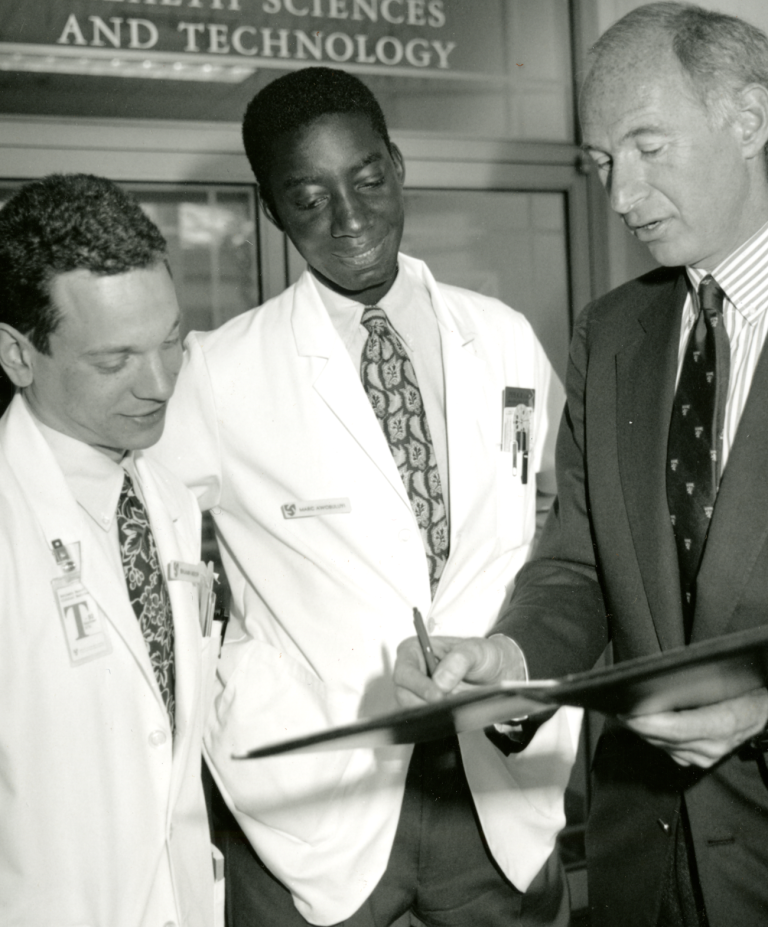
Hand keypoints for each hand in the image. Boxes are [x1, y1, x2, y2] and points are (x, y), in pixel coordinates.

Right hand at [393, 635, 525, 708]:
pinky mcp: (426, 707)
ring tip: (454, 708)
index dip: (417, 685)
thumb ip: (459, 660)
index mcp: (415, 650)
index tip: (437, 695)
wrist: (495, 672)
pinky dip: (437, 720)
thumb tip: (440, 681)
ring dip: (431, 713)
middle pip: (403, 694)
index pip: (405, 671)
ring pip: (412, 710)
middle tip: (446, 707)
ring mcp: (418, 692)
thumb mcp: (476, 650)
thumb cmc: (481, 655)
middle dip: (423, 703)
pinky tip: (452, 716)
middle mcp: (412, 671)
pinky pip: (424, 719)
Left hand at [620, 687, 767, 767]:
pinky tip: (642, 725)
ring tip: (624, 713)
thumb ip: (700, 683)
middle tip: (615, 708)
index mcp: (721, 724)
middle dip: (637, 725)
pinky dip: (654, 737)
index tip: (626, 713)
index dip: (648, 723)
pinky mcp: (702, 761)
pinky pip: (670, 751)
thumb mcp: (729, 681)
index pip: (676, 728)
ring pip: (664, 746)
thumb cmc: (748, 691)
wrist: (764, 713)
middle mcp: (713, 746)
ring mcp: (707, 757)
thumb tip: (664, 680)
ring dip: (643, 732)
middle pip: (665, 738)